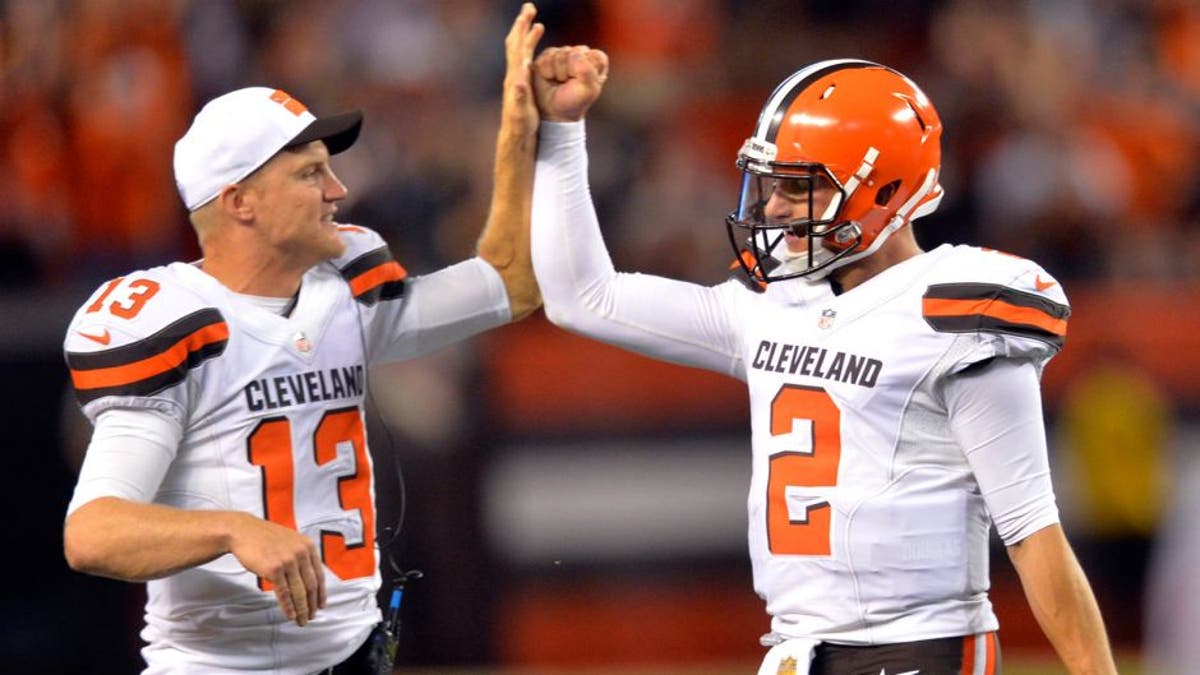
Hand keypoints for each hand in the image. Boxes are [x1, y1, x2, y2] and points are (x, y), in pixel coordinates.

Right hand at [228, 513, 326, 626]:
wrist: (243, 531)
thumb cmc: (265, 539)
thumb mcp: (291, 542)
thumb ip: (301, 557)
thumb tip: (309, 580)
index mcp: (308, 546)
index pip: (319, 575)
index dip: (321, 593)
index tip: (321, 605)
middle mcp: (301, 553)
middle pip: (311, 586)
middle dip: (312, 605)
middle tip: (311, 617)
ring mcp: (288, 561)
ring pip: (299, 592)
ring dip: (302, 610)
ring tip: (301, 620)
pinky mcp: (274, 569)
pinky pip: (284, 593)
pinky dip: (288, 607)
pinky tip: (290, 615)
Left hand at [502, 3, 544, 137]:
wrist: (515, 135)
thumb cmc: (520, 125)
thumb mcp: (521, 112)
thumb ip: (520, 97)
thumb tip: (519, 82)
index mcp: (516, 78)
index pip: (520, 51)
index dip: (526, 35)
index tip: (533, 20)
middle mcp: (513, 74)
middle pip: (516, 44)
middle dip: (522, 25)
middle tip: (529, 7)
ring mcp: (515, 77)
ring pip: (518, 49)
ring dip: (524, 33)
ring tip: (531, 20)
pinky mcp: (519, 82)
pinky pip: (523, 58)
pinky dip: (527, 46)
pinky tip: (532, 44)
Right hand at [532, 45, 608, 121]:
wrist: (554, 111)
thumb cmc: (574, 101)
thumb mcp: (588, 89)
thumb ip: (586, 69)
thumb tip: (572, 53)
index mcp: (596, 61)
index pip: (595, 56)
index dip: (587, 71)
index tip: (583, 83)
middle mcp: (581, 54)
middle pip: (576, 52)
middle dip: (570, 71)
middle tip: (569, 84)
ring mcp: (564, 53)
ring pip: (560, 54)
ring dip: (558, 72)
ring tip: (559, 82)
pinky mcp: (548, 55)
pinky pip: (546, 57)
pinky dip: (546, 71)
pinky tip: (550, 78)